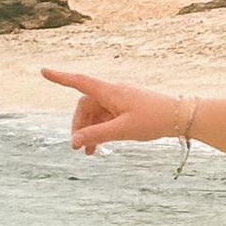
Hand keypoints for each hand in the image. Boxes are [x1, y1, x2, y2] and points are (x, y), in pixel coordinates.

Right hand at [42, 67, 187, 152]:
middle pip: (86, 106)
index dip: (60, 78)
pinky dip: (101, 131)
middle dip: (79, 125)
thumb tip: (74, 141)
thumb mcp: (122, 130)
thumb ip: (97, 135)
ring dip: (90, 131)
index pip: (79, 82)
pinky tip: (100, 147)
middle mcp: (113, 93)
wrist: (182, 118)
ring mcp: (121, 101)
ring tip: (89, 154)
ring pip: (97, 114)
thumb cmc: (153, 120)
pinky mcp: (128, 109)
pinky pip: (108, 118)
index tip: (43, 71)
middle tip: (76, 147)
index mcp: (110, 92)